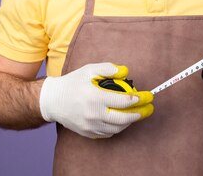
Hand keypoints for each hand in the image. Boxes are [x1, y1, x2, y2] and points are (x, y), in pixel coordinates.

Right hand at [39, 63, 153, 138]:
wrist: (53, 101)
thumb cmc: (72, 83)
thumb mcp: (89, 70)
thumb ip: (108, 68)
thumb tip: (125, 71)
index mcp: (95, 97)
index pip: (123, 101)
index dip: (139, 99)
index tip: (147, 96)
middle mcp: (94, 114)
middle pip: (124, 118)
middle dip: (140, 114)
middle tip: (149, 109)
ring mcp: (91, 126)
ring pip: (117, 128)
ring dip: (130, 122)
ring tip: (137, 113)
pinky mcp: (88, 133)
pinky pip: (108, 133)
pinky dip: (118, 128)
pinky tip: (122, 120)